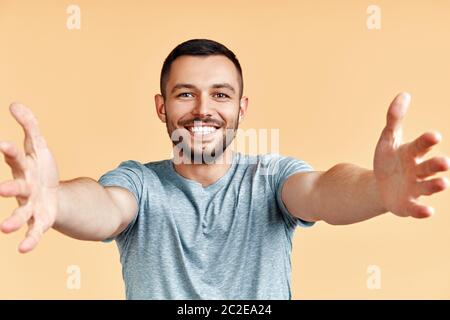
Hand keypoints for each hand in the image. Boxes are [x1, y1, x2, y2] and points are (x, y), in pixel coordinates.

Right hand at [0, 103, 59, 252]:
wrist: (54, 194)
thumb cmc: (41, 169)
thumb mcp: (39, 146)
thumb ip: (30, 126)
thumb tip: (14, 104)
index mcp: (23, 167)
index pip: (15, 157)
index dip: (10, 151)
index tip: (3, 144)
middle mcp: (24, 187)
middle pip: (15, 187)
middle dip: (8, 188)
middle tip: (0, 190)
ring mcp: (31, 205)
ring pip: (20, 213)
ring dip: (12, 220)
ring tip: (4, 227)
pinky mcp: (40, 221)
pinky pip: (34, 231)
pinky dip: (30, 240)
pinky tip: (24, 249)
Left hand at [373, 93, 449, 217]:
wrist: (381, 186)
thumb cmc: (389, 160)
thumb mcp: (388, 139)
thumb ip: (394, 119)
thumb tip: (404, 94)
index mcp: (413, 153)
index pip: (422, 145)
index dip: (427, 141)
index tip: (433, 136)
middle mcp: (419, 170)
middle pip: (430, 166)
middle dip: (438, 164)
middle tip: (444, 162)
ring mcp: (416, 188)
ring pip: (429, 187)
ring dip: (436, 185)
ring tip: (443, 183)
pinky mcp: (408, 205)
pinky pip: (417, 208)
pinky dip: (422, 210)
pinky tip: (427, 211)